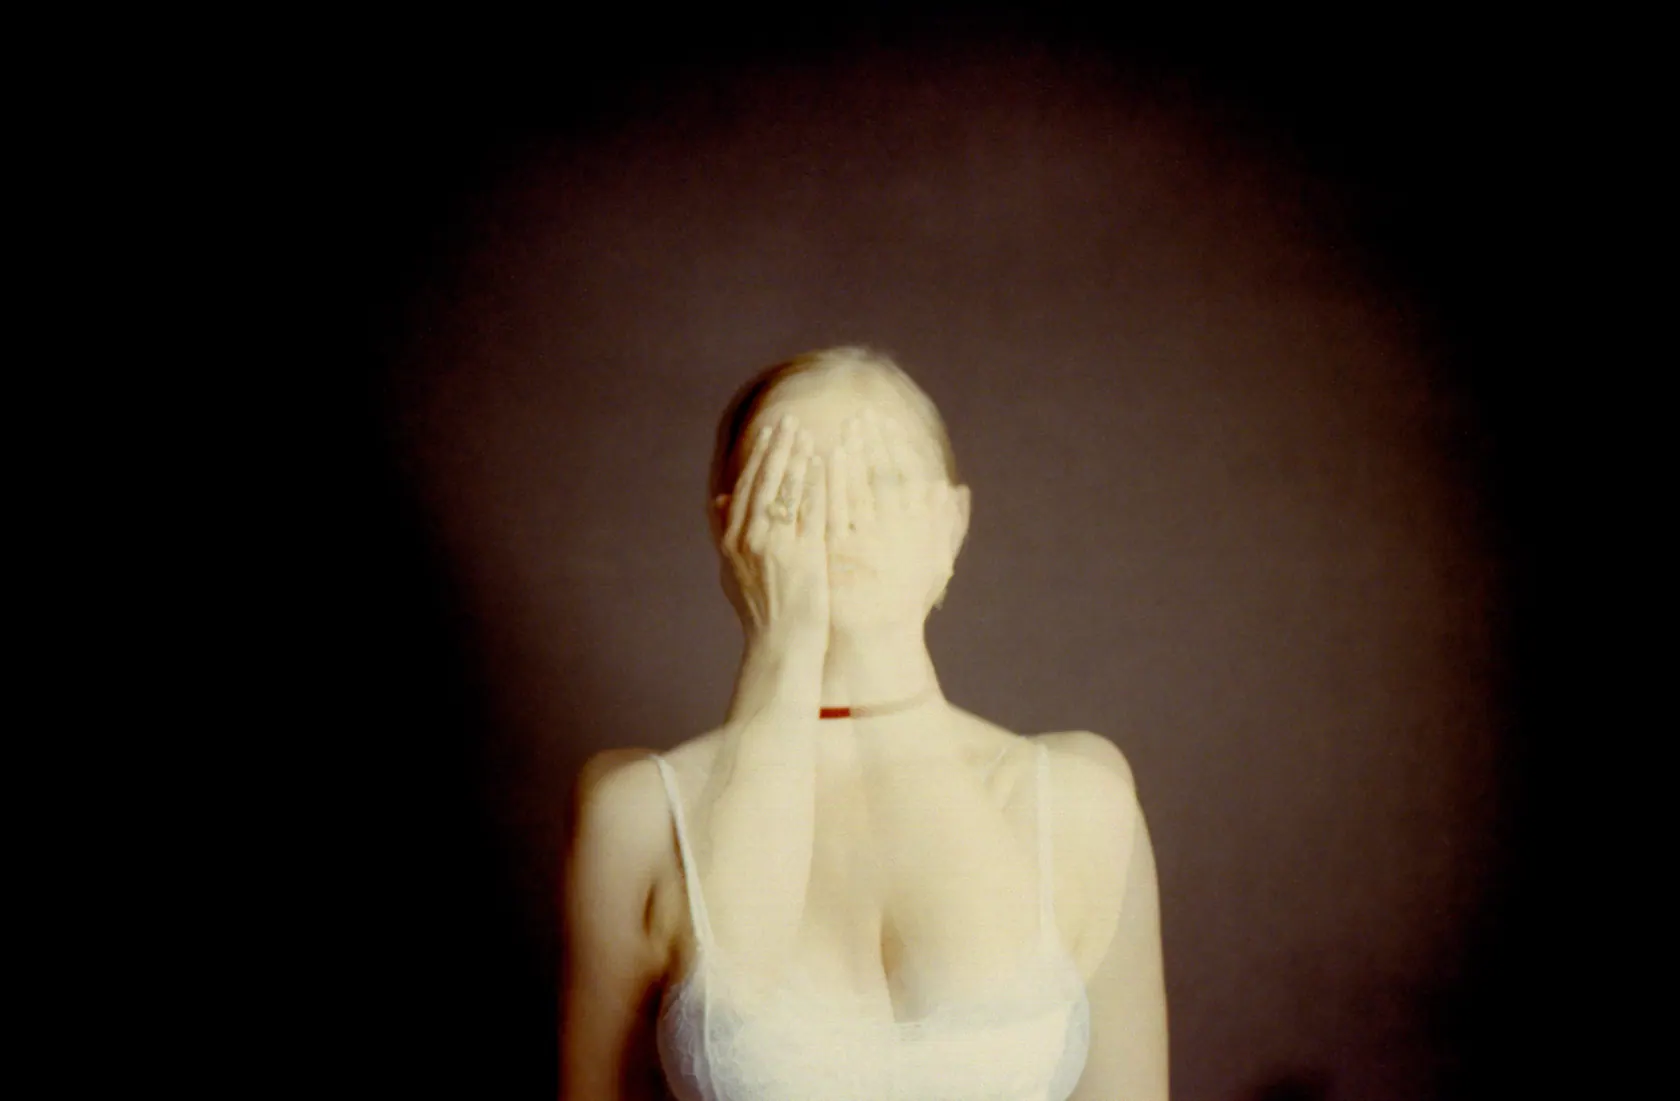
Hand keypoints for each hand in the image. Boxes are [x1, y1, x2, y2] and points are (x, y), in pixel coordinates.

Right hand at [719, 414, 828, 647]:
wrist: (780, 649)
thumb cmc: (763, 613)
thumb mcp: (735, 572)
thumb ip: (728, 533)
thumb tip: (720, 500)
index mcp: (731, 542)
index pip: (745, 488)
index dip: (758, 458)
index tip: (770, 432)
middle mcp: (748, 540)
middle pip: (764, 483)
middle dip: (778, 448)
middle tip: (790, 419)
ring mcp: (774, 547)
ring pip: (785, 492)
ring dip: (797, 458)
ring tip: (808, 433)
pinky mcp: (802, 557)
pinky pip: (809, 511)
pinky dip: (816, 484)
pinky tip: (826, 464)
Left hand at [830, 409, 954, 618]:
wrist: (874, 639)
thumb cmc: (904, 600)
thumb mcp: (934, 562)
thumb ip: (947, 525)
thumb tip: (957, 491)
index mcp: (915, 529)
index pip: (905, 477)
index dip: (895, 448)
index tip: (886, 423)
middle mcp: (892, 532)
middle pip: (880, 476)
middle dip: (871, 443)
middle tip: (861, 415)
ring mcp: (861, 541)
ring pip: (855, 488)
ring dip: (850, 456)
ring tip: (841, 430)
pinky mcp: (835, 552)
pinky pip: (829, 509)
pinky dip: (826, 483)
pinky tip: (819, 462)